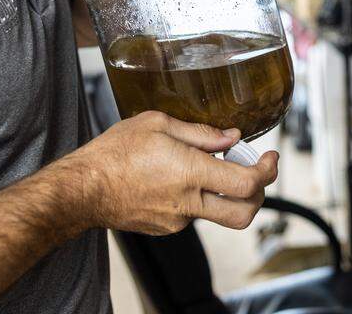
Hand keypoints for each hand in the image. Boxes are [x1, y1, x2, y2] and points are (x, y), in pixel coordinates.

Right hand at [70, 111, 277, 234]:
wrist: (81, 189)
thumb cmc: (113, 153)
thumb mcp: (158, 123)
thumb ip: (201, 132)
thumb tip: (231, 137)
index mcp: (189, 171)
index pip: (246, 183)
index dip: (268, 171)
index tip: (270, 158)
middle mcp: (187, 201)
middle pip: (243, 213)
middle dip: (259, 194)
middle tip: (255, 172)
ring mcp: (177, 219)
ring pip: (218, 213)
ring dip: (225, 194)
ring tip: (210, 169)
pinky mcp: (166, 227)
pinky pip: (194, 214)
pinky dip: (198, 198)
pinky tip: (179, 179)